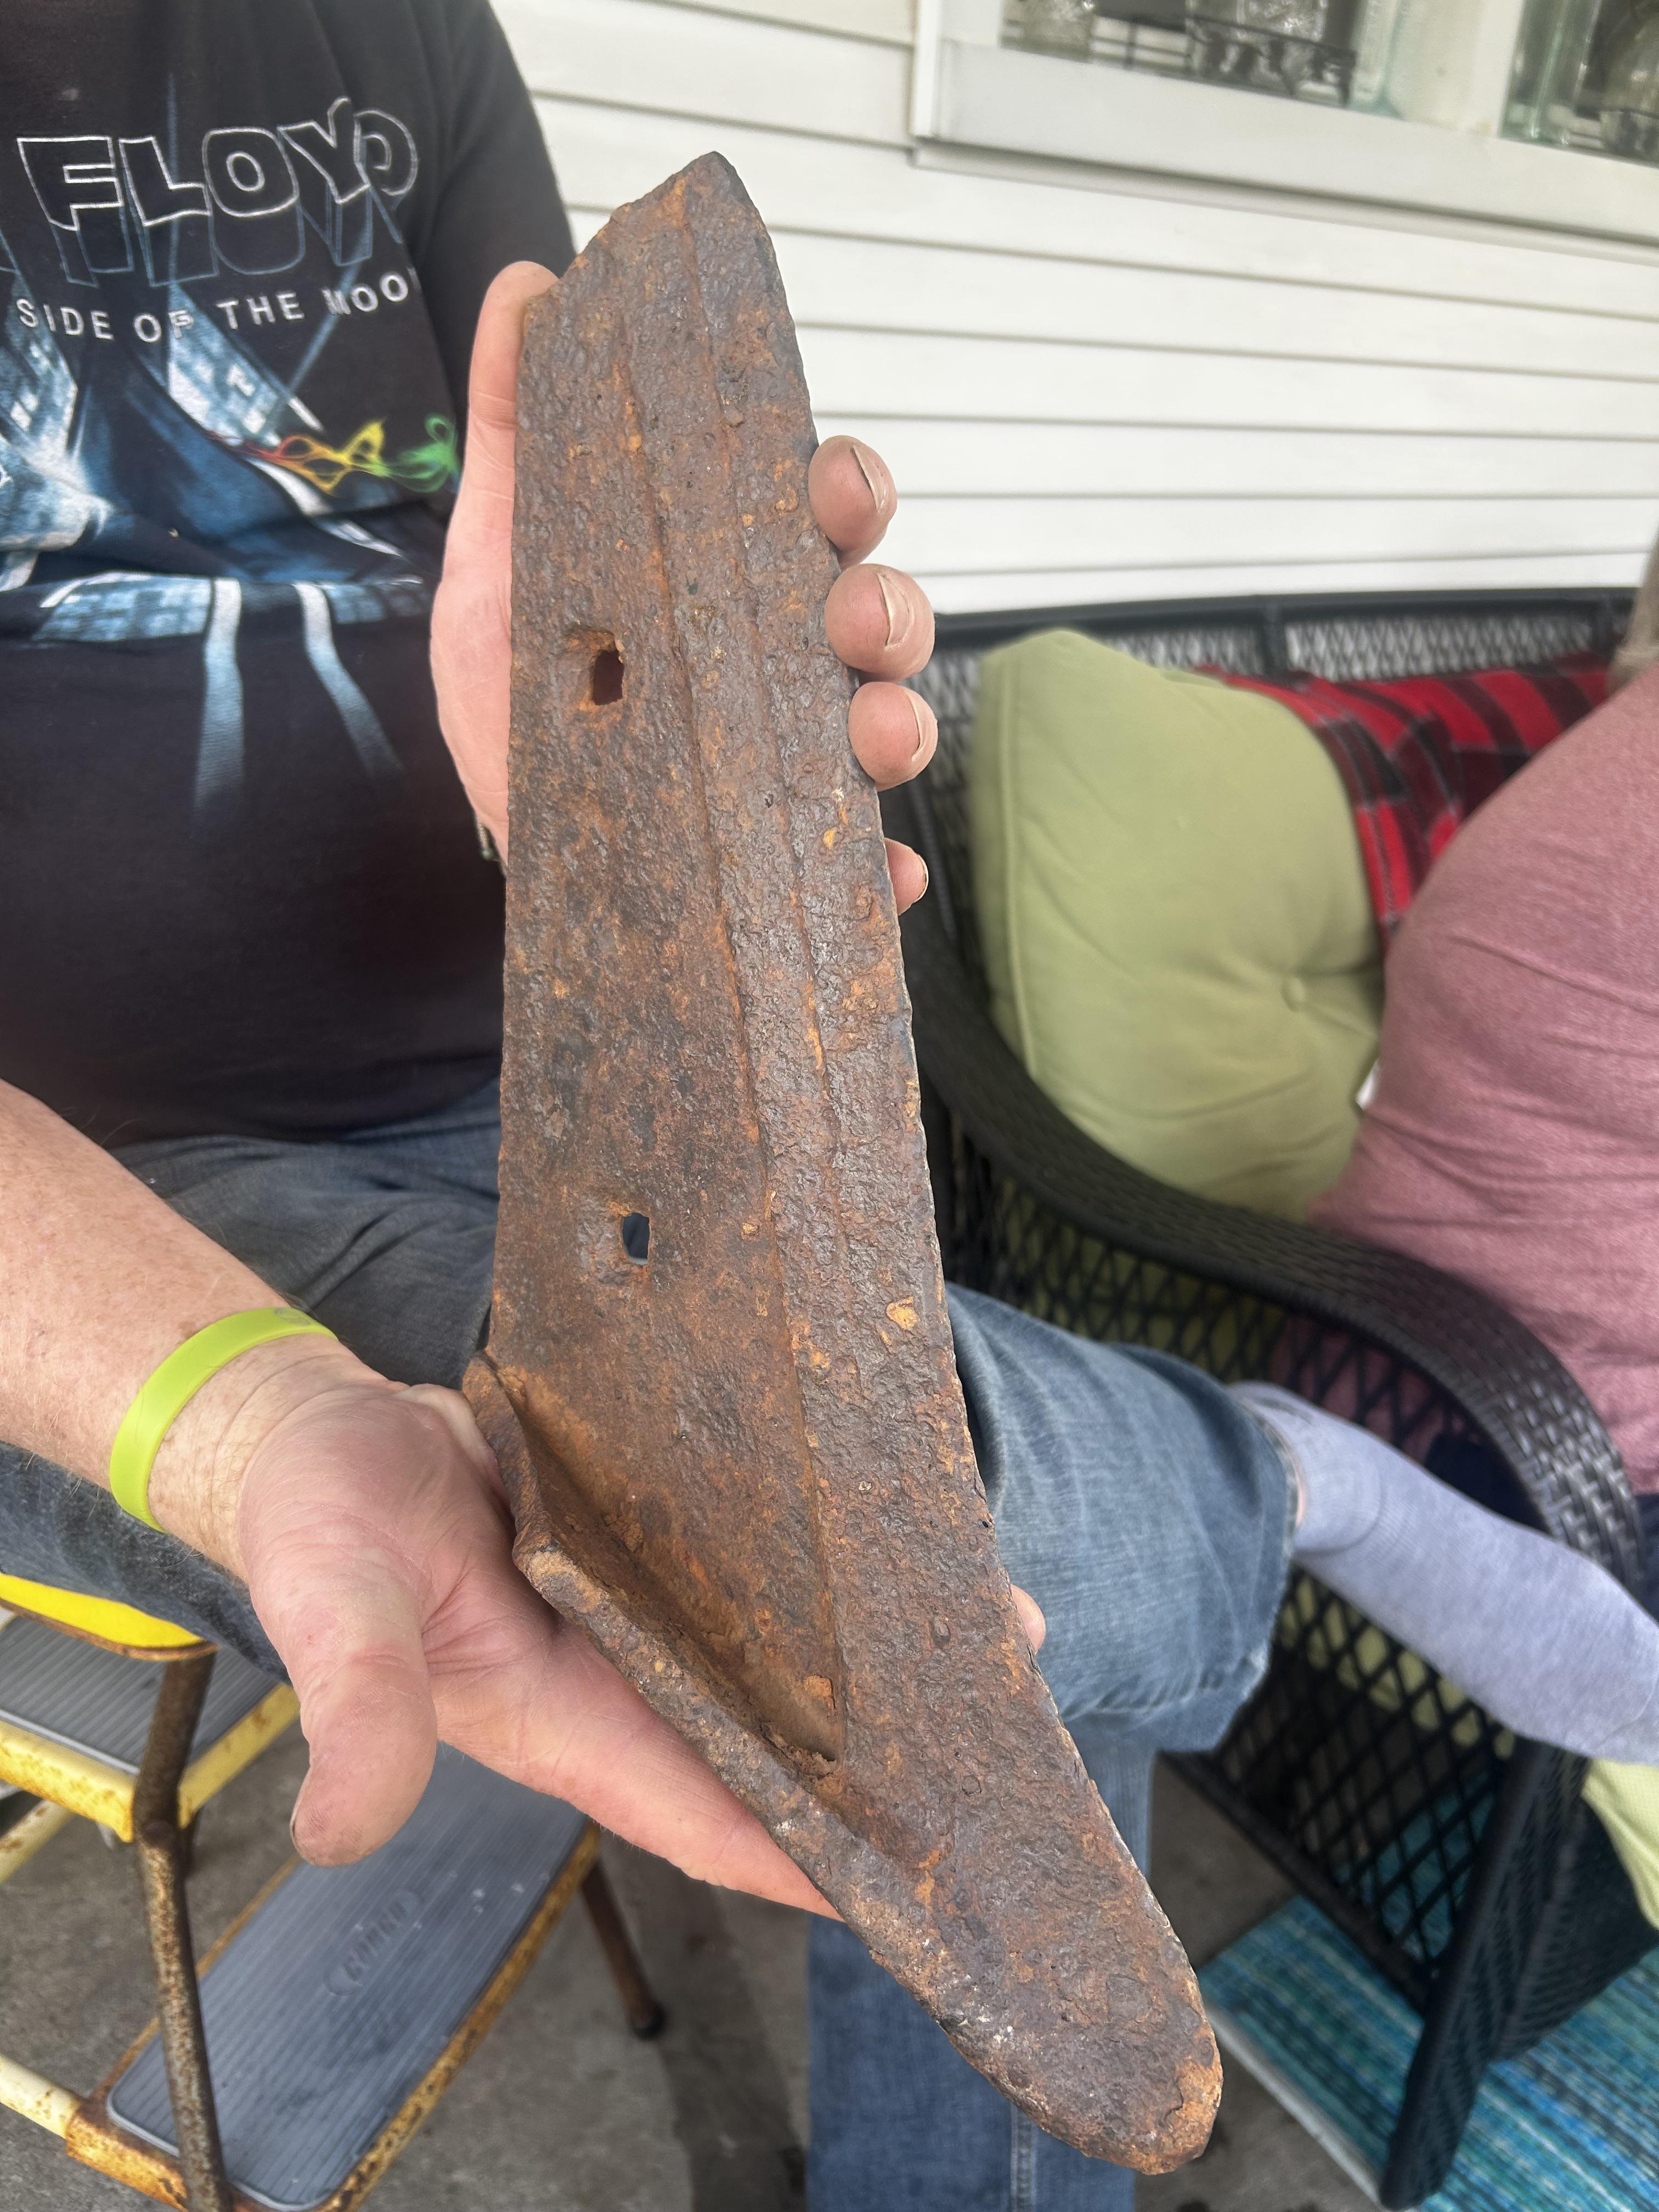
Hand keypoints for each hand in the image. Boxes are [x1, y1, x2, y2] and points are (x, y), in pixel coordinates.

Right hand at [162, 1345, 1043, 1901]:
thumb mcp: (334, 1601)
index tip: (916, 1880)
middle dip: (882, 1756)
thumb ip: (356, 1706)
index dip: (806, 1856)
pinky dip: (824, 1567)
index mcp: (560, 1720)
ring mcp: (640, 1610)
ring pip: (779, 1655)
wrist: (323, 1436)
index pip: (705, 1814)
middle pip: (770, 1741)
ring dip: (878, 1654)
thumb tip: (343, 1835)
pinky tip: (901, 1536)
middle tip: (1007, 1731)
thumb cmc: (321, 1523)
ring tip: (1004, 1621)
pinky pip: (754, 1570)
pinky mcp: (649, 1540)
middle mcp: (618, 1679)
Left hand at [431, 262, 936, 908]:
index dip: (846, 490)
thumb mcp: (497, 556)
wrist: (502, 829)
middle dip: (888, 606)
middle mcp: (786, 669)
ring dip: (899, 726)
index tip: (827, 485)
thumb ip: (514, 427)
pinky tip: (885, 879)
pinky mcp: (792, 861)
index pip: (821, 518)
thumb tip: (526, 283)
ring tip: (871, 738)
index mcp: (736, 584)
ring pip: (889, 729)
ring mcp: (799, 764)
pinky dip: (882, 874)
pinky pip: (862, 871)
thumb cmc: (515, 694)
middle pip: (878, 617)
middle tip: (852, 617)